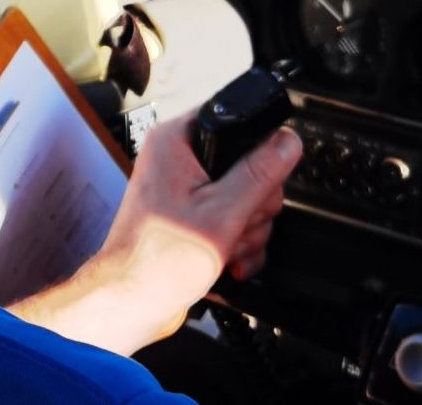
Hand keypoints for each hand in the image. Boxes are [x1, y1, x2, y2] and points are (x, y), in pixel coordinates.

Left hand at [12, 116, 299, 354]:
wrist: (135, 300)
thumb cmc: (157, 257)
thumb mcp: (222, 211)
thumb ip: (258, 173)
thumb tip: (286, 142)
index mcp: (175, 142)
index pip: (234, 122)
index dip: (256, 151)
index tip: (257, 179)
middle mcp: (177, 161)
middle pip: (248, 166)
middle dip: (253, 204)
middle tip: (236, 221)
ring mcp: (186, 191)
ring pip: (245, 198)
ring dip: (247, 229)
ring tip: (226, 245)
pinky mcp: (193, 217)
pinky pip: (234, 220)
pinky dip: (238, 243)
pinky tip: (228, 259)